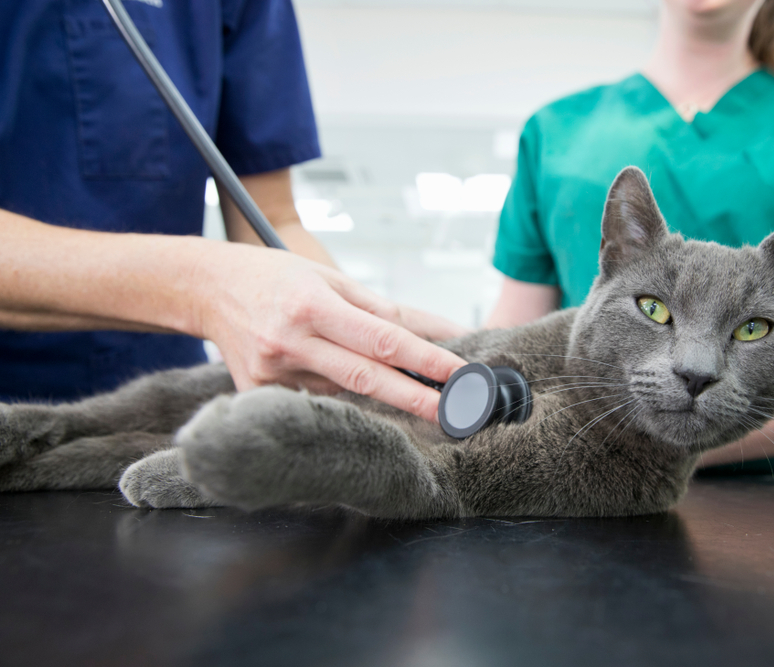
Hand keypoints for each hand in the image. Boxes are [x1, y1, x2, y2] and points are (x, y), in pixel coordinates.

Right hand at [194, 242, 468, 420]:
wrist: (207, 289)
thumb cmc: (277, 278)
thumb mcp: (331, 279)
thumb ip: (384, 309)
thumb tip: (439, 331)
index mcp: (312, 307)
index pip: (382, 339)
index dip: (425, 359)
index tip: (459, 373)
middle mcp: (290, 343)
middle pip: (366, 379)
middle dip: (414, 399)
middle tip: (454, 413)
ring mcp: (272, 374)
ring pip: (342, 392)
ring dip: (375, 392)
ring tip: (395, 383)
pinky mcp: (259, 394)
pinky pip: (315, 400)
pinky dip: (335, 393)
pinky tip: (329, 375)